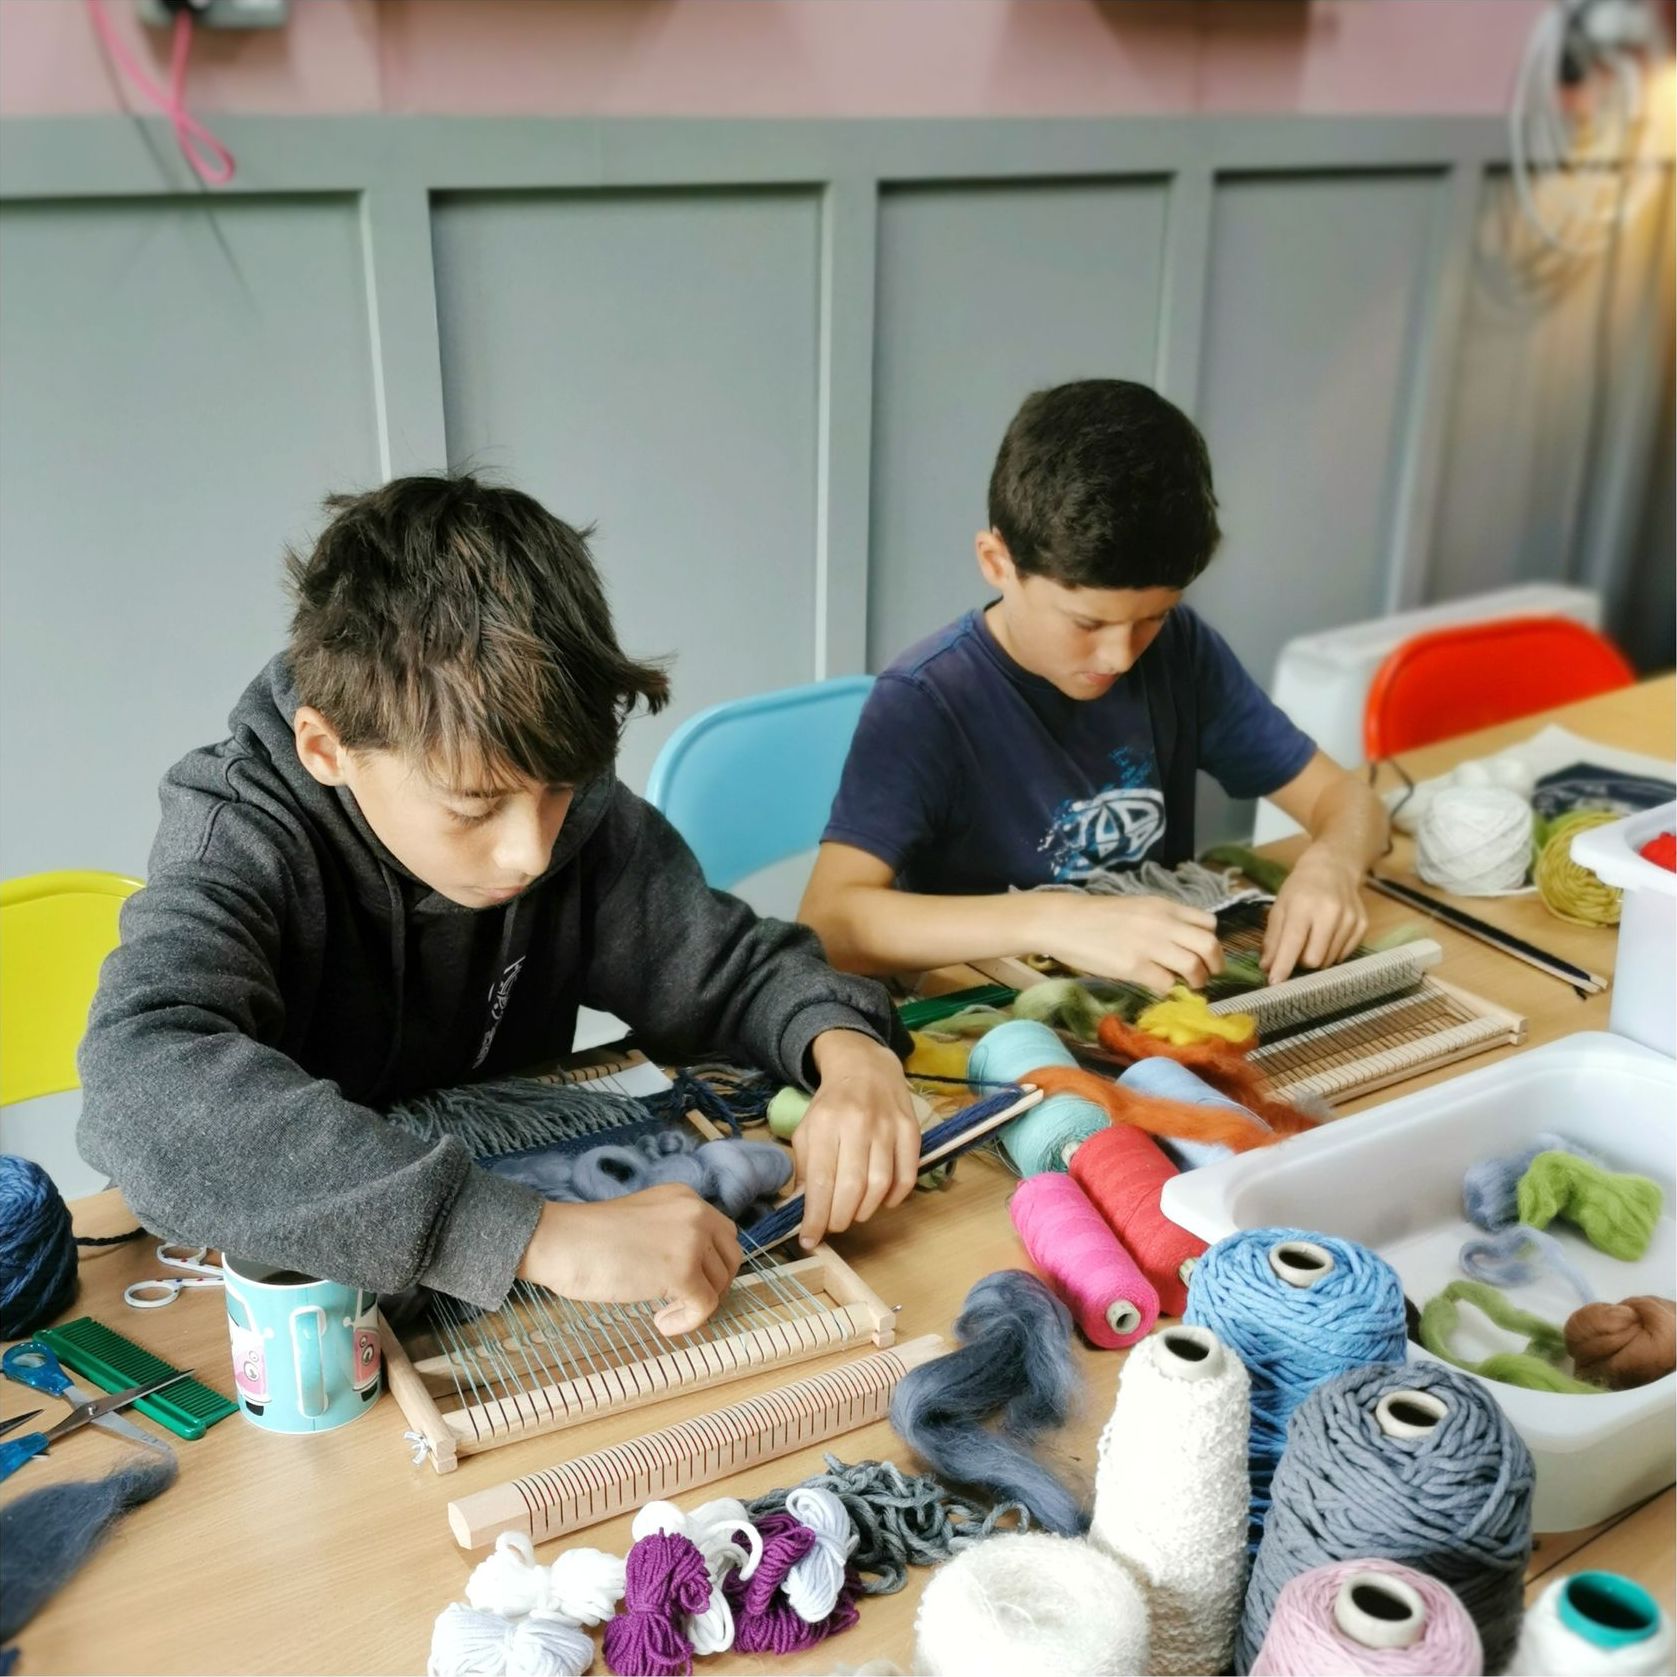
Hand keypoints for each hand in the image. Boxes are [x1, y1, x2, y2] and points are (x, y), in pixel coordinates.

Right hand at [516, 1184, 740, 1335]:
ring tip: (663, 1312)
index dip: (711, 1263)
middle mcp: (695, 1212)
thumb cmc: (589, 1238)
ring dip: (696, 1305)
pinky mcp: (682, 1271)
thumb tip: (694, 1269)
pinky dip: (687, 1322)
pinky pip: (705, 1307)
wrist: (561, 1241)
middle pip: (731, 1257)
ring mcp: (691, 1240)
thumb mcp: (643, 1220)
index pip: (722, 1233)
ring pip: (719, 1284)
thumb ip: (671, 1233)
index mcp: (684, 1197)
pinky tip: (662, 1323)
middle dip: (715, 1283)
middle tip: (685, 1301)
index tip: (689, 1282)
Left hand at [794, 1030, 920, 1249]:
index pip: (819, 1181)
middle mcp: (857, 1124)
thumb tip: (803, 1210)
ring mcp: (888, 1126)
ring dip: (866, 1211)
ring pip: (880, 1185)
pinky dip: (895, 1197)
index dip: (815, 1217)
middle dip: (840, 1218)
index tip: (809, 1240)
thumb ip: (804, 1168)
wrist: (866, 1068)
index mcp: (825, 1123)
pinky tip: (882, 1201)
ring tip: (855, 1213)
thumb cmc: (831, 1105)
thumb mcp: (807, 1129)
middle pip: (851, 1187)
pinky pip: (907, 1175)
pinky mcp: (911, 1130)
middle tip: (834, 1227)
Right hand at [1031, 893, 1223, 990]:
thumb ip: (1163, 921)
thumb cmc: (1097, 916)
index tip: (1205, 953)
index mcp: (1164, 906)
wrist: (1064, 922)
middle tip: (1210, 975)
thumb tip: (1184, 943)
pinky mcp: (1134, 966)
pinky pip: (1167, 983)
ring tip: (1190, 985)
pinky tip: (1160, 987)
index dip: (1211, 941)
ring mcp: (1149, 945)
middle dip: (1216, 964)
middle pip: (1209, 945)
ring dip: (1197, 980)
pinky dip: (1169, 989)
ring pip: (1194, 966)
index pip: (1208, 923)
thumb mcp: (1137, 908)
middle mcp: (1162, 923)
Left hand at [1263, 848, 1368, 982]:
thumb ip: (1273, 939)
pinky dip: (1332, 952)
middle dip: (1301, 962)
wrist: (1333, 867)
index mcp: (1304, 906)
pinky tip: (1328, 936)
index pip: (1293, 943)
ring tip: (1313, 938)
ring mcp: (1350, 919)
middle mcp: (1330, 913)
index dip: (1284, 966)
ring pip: (1330, 960)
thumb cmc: (1300, 888)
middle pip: (1314, 959)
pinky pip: (1344, 955)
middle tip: (1296, 950)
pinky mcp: (1362, 925)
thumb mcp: (1279, 907)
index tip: (1274, 984)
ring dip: (1317, 957)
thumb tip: (1267, 967)